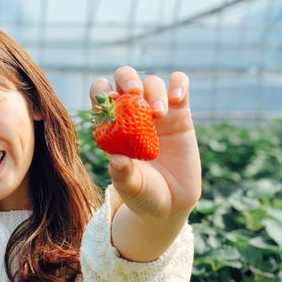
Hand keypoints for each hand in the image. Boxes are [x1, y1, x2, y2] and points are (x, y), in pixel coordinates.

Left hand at [89, 66, 201, 222]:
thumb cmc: (142, 194)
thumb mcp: (130, 187)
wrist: (171, 203)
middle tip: (134, 93)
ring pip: (152, 81)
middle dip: (127, 79)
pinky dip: (178, 84)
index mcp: (111, 127)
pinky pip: (180, 85)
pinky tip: (176, 99)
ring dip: (153, 90)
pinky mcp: (181, 113)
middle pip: (125, 79)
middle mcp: (133, 115)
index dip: (101, 93)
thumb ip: (122, 173)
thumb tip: (116, 158)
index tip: (110, 102)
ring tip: (158, 114)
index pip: (100, 97)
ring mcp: (157, 112)